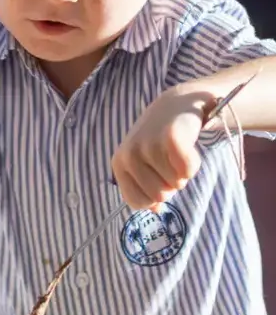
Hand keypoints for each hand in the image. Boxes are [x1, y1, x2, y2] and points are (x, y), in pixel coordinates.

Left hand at [112, 87, 207, 210]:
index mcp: (119, 164)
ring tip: (177, 152)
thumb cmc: (159, 140)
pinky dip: (194, 164)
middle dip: (171, 184)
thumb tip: (155, 210)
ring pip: (176, 184)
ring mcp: (149, 145)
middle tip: (169, 162)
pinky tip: (188, 148)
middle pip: (159, 196)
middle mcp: (129, 155)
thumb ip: (144, 188)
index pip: (137, 202)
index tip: (157, 177)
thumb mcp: (144, 164)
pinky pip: (188, 170)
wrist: (177, 104)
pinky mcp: (171, 138)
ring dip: (183, 172)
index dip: (154, 197)